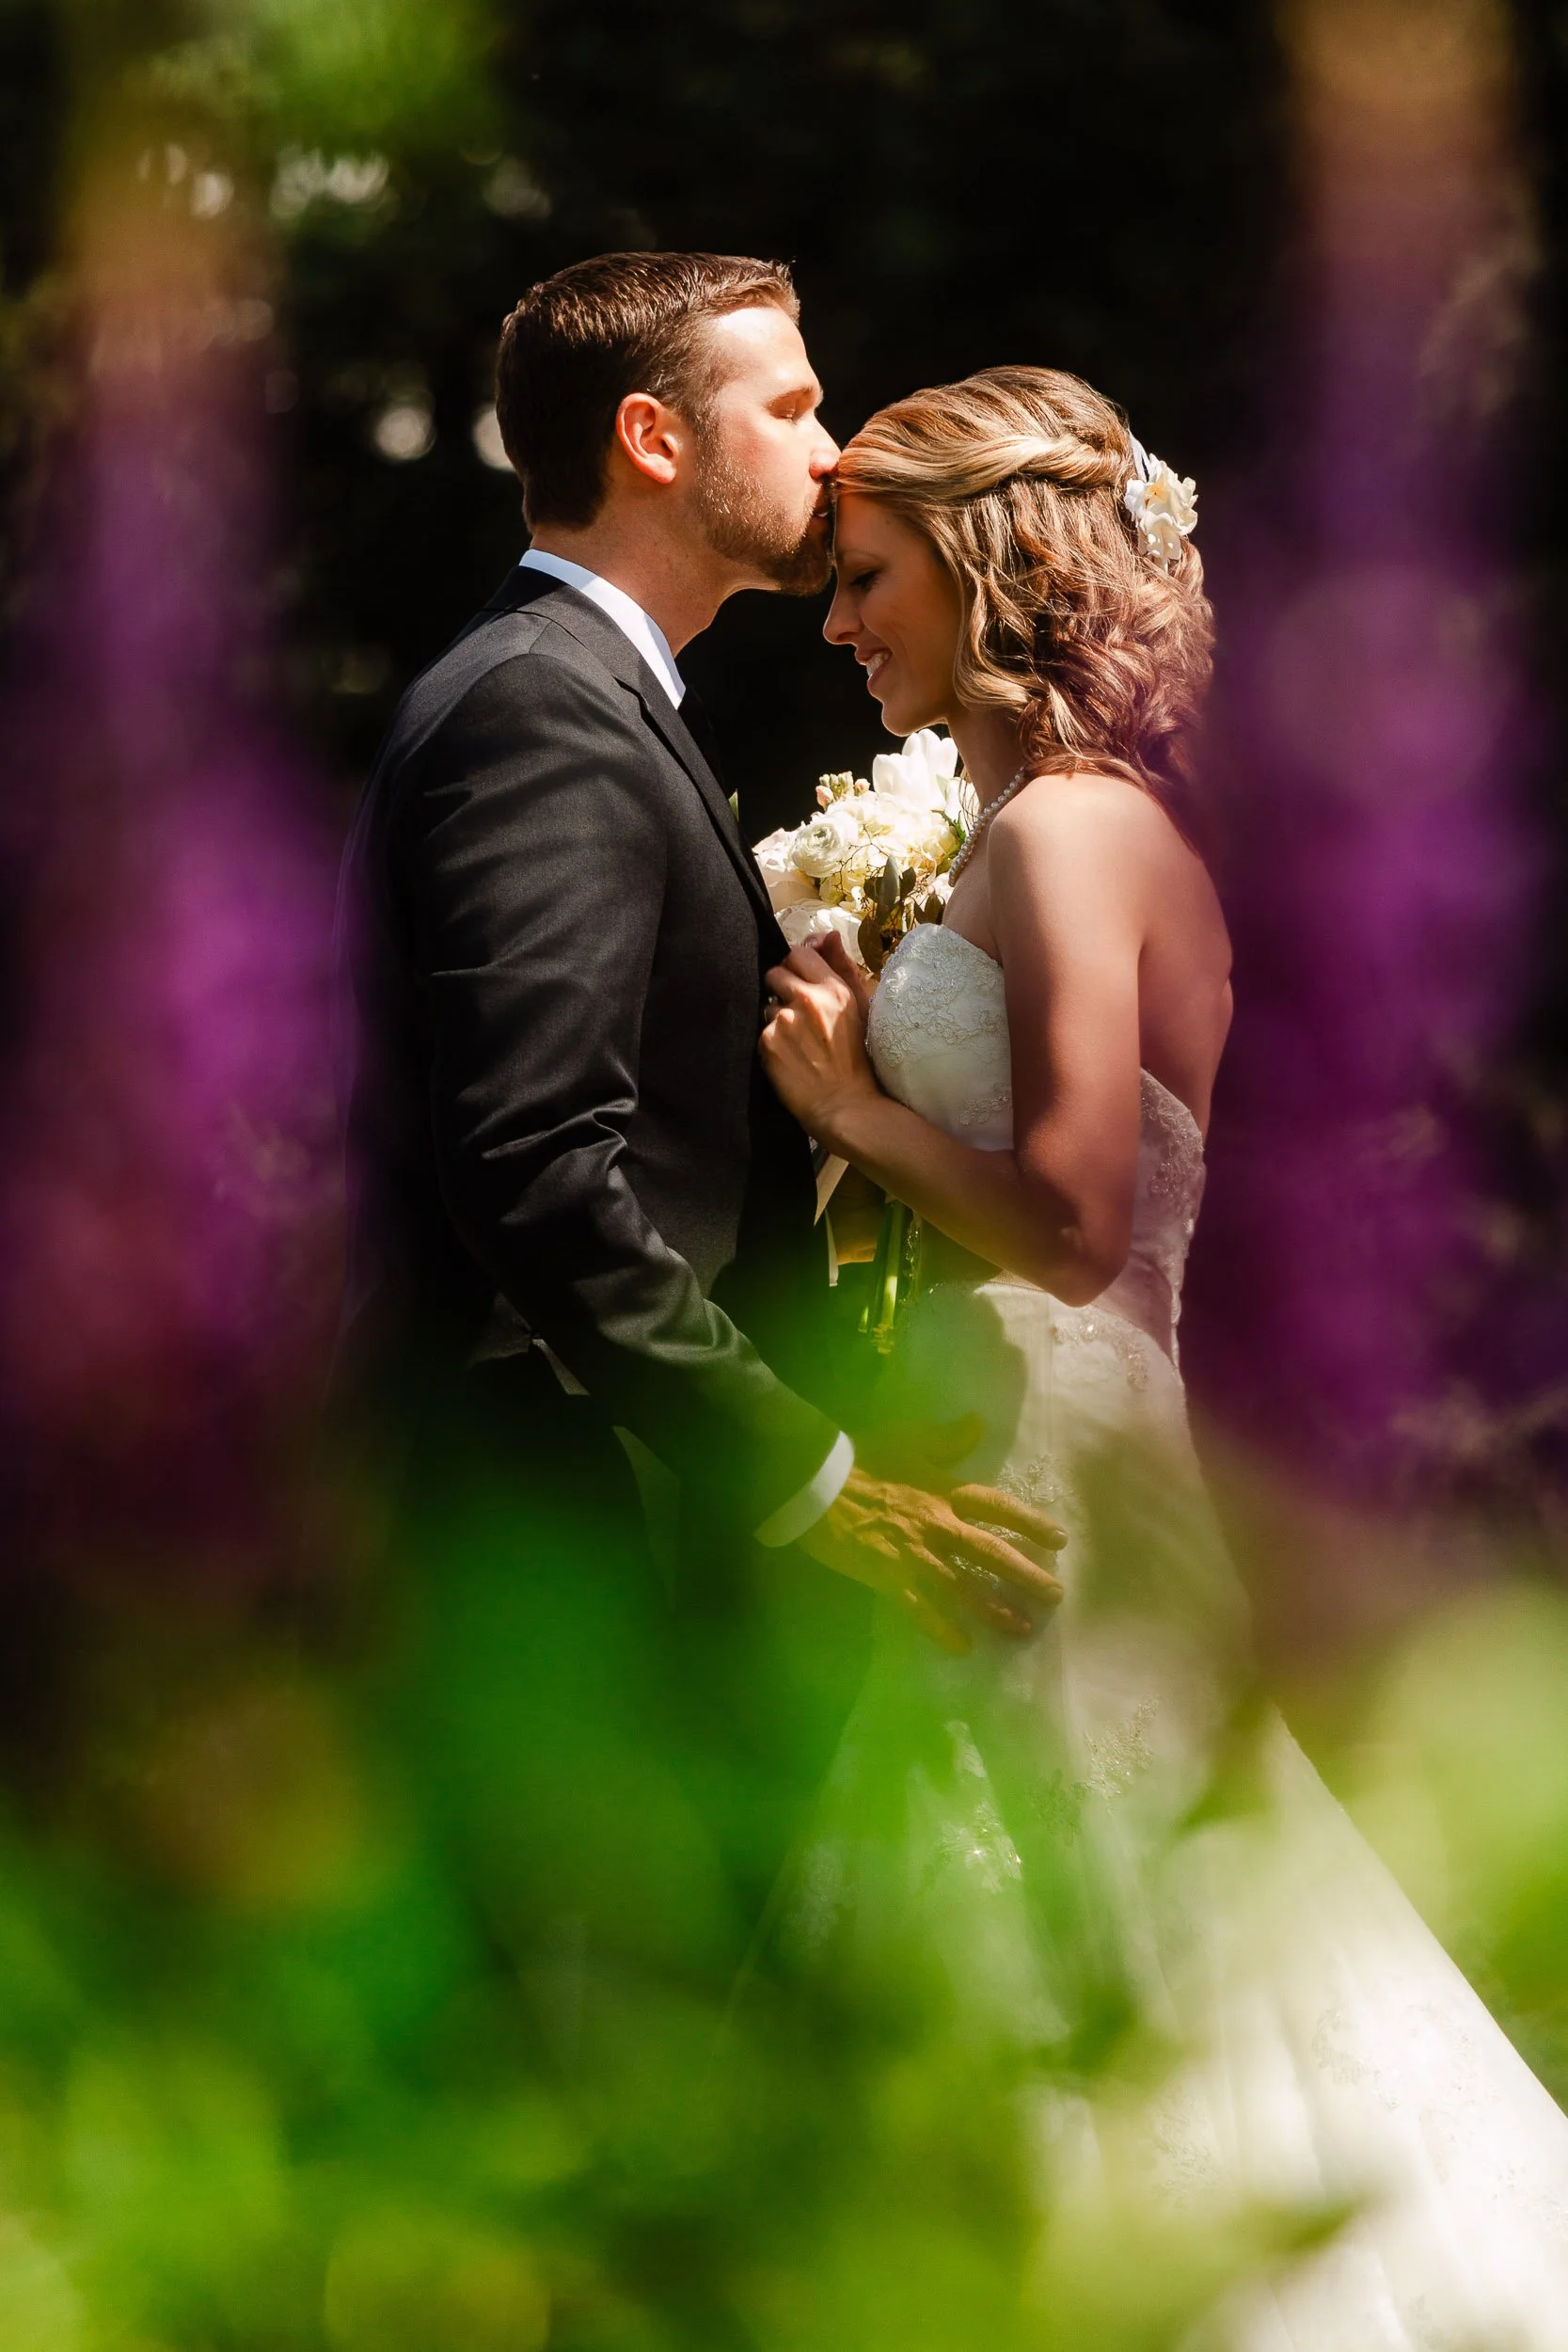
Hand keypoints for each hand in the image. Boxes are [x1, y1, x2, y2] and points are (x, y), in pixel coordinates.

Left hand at [760, 943, 876, 1143]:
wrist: (844, 1103)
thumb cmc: (856, 1057)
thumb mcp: (859, 1007)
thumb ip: (842, 967)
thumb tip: (826, 934)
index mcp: (833, 988)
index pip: (799, 953)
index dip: (796, 968)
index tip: (801, 984)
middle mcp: (807, 999)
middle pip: (775, 973)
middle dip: (781, 988)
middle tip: (796, 1014)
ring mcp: (784, 1021)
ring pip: (766, 1003)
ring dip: (776, 1017)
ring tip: (796, 1040)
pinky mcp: (767, 1042)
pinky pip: (760, 1030)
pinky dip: (771, 1041)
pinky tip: (788, 1056)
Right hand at [798, 1465, 1065, 1654]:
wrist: (817, 1484)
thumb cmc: (863, 1458)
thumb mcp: (908, 1439)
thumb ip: (946, 1439)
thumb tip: (977, 1424)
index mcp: (946, 1490)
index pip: (999, 1508)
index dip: (1031, 1523)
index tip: (1059, 1540)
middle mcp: (939, 1525)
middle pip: (991, 1553)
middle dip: (1026, 1575)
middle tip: (1055, 1597)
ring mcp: (915, 1554)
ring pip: (964, 1587)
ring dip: (995, 1609)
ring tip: (1022, 1628)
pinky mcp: (889, 1577)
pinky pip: (921, 1609)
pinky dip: (942, 1629)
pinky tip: (962, 1648)